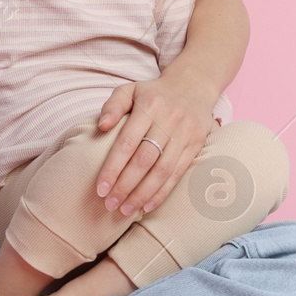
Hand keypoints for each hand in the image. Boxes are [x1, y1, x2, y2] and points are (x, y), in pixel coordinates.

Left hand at [93, 71, 219, 216]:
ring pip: (162, 170)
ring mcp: (185, 133)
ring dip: (142, 194)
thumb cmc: (153, 93)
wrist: (193, 85)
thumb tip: (101, 126)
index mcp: (149, 106)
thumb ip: (113, 106)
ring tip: (125, 210)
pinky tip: (147, 206)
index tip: (100, 188)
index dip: (112, 168)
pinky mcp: (196, 144)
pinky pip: (178, 173)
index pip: (127, 142)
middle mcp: (169, 119)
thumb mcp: (130, 89)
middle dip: (125, 186)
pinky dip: (162, 192)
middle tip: (109, 204)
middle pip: (144, 160)